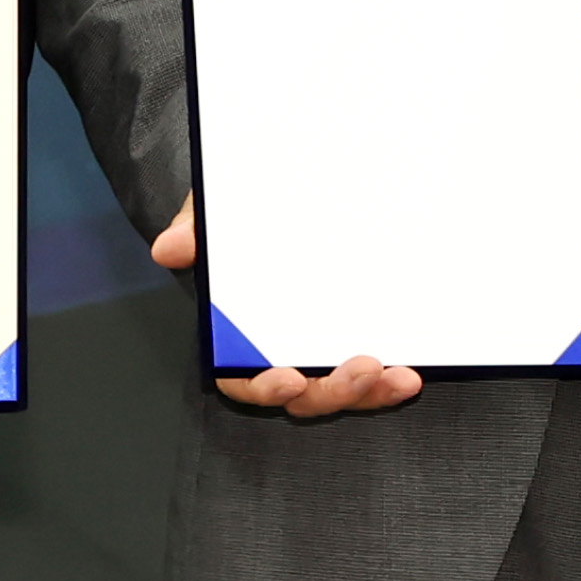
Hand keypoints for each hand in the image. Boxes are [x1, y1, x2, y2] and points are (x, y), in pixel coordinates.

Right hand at [159, 197, 425, 418]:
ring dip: (370, 393)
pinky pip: (371, 377)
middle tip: (363, 368)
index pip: (241, 377)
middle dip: (333, 391)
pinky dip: (388, 382)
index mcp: (240, 331)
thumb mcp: (221, 207)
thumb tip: (169, 248)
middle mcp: (280, 349)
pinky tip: (411, 370)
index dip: (263, 388)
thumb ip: (196, 227)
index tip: (288, 378)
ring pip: (341, 393)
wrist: (288, 185)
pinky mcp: (354, 341)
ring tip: (400, 376)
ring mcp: (320, 349)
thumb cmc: (246, 209)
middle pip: (302, 395)